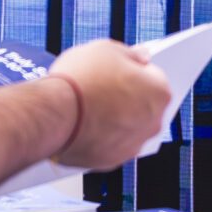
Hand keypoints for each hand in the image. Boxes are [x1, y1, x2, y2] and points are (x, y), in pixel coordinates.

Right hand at [48, 40, 170, 170]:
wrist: (52, 113)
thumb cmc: (80, 79)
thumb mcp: (107, 49)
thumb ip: (131, 54)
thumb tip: (141, 57)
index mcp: (159, 93)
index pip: (153, 77)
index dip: (133, 71)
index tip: (119, 70)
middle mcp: (153, 123)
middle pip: (144, 106)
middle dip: (128, 98)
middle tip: (102, 88)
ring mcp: (132, 145)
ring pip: (128, 129)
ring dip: (116, 120)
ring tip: (89, 108)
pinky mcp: (111, 162)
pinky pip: (110, 145)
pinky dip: (100, 138)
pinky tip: (83, 126)